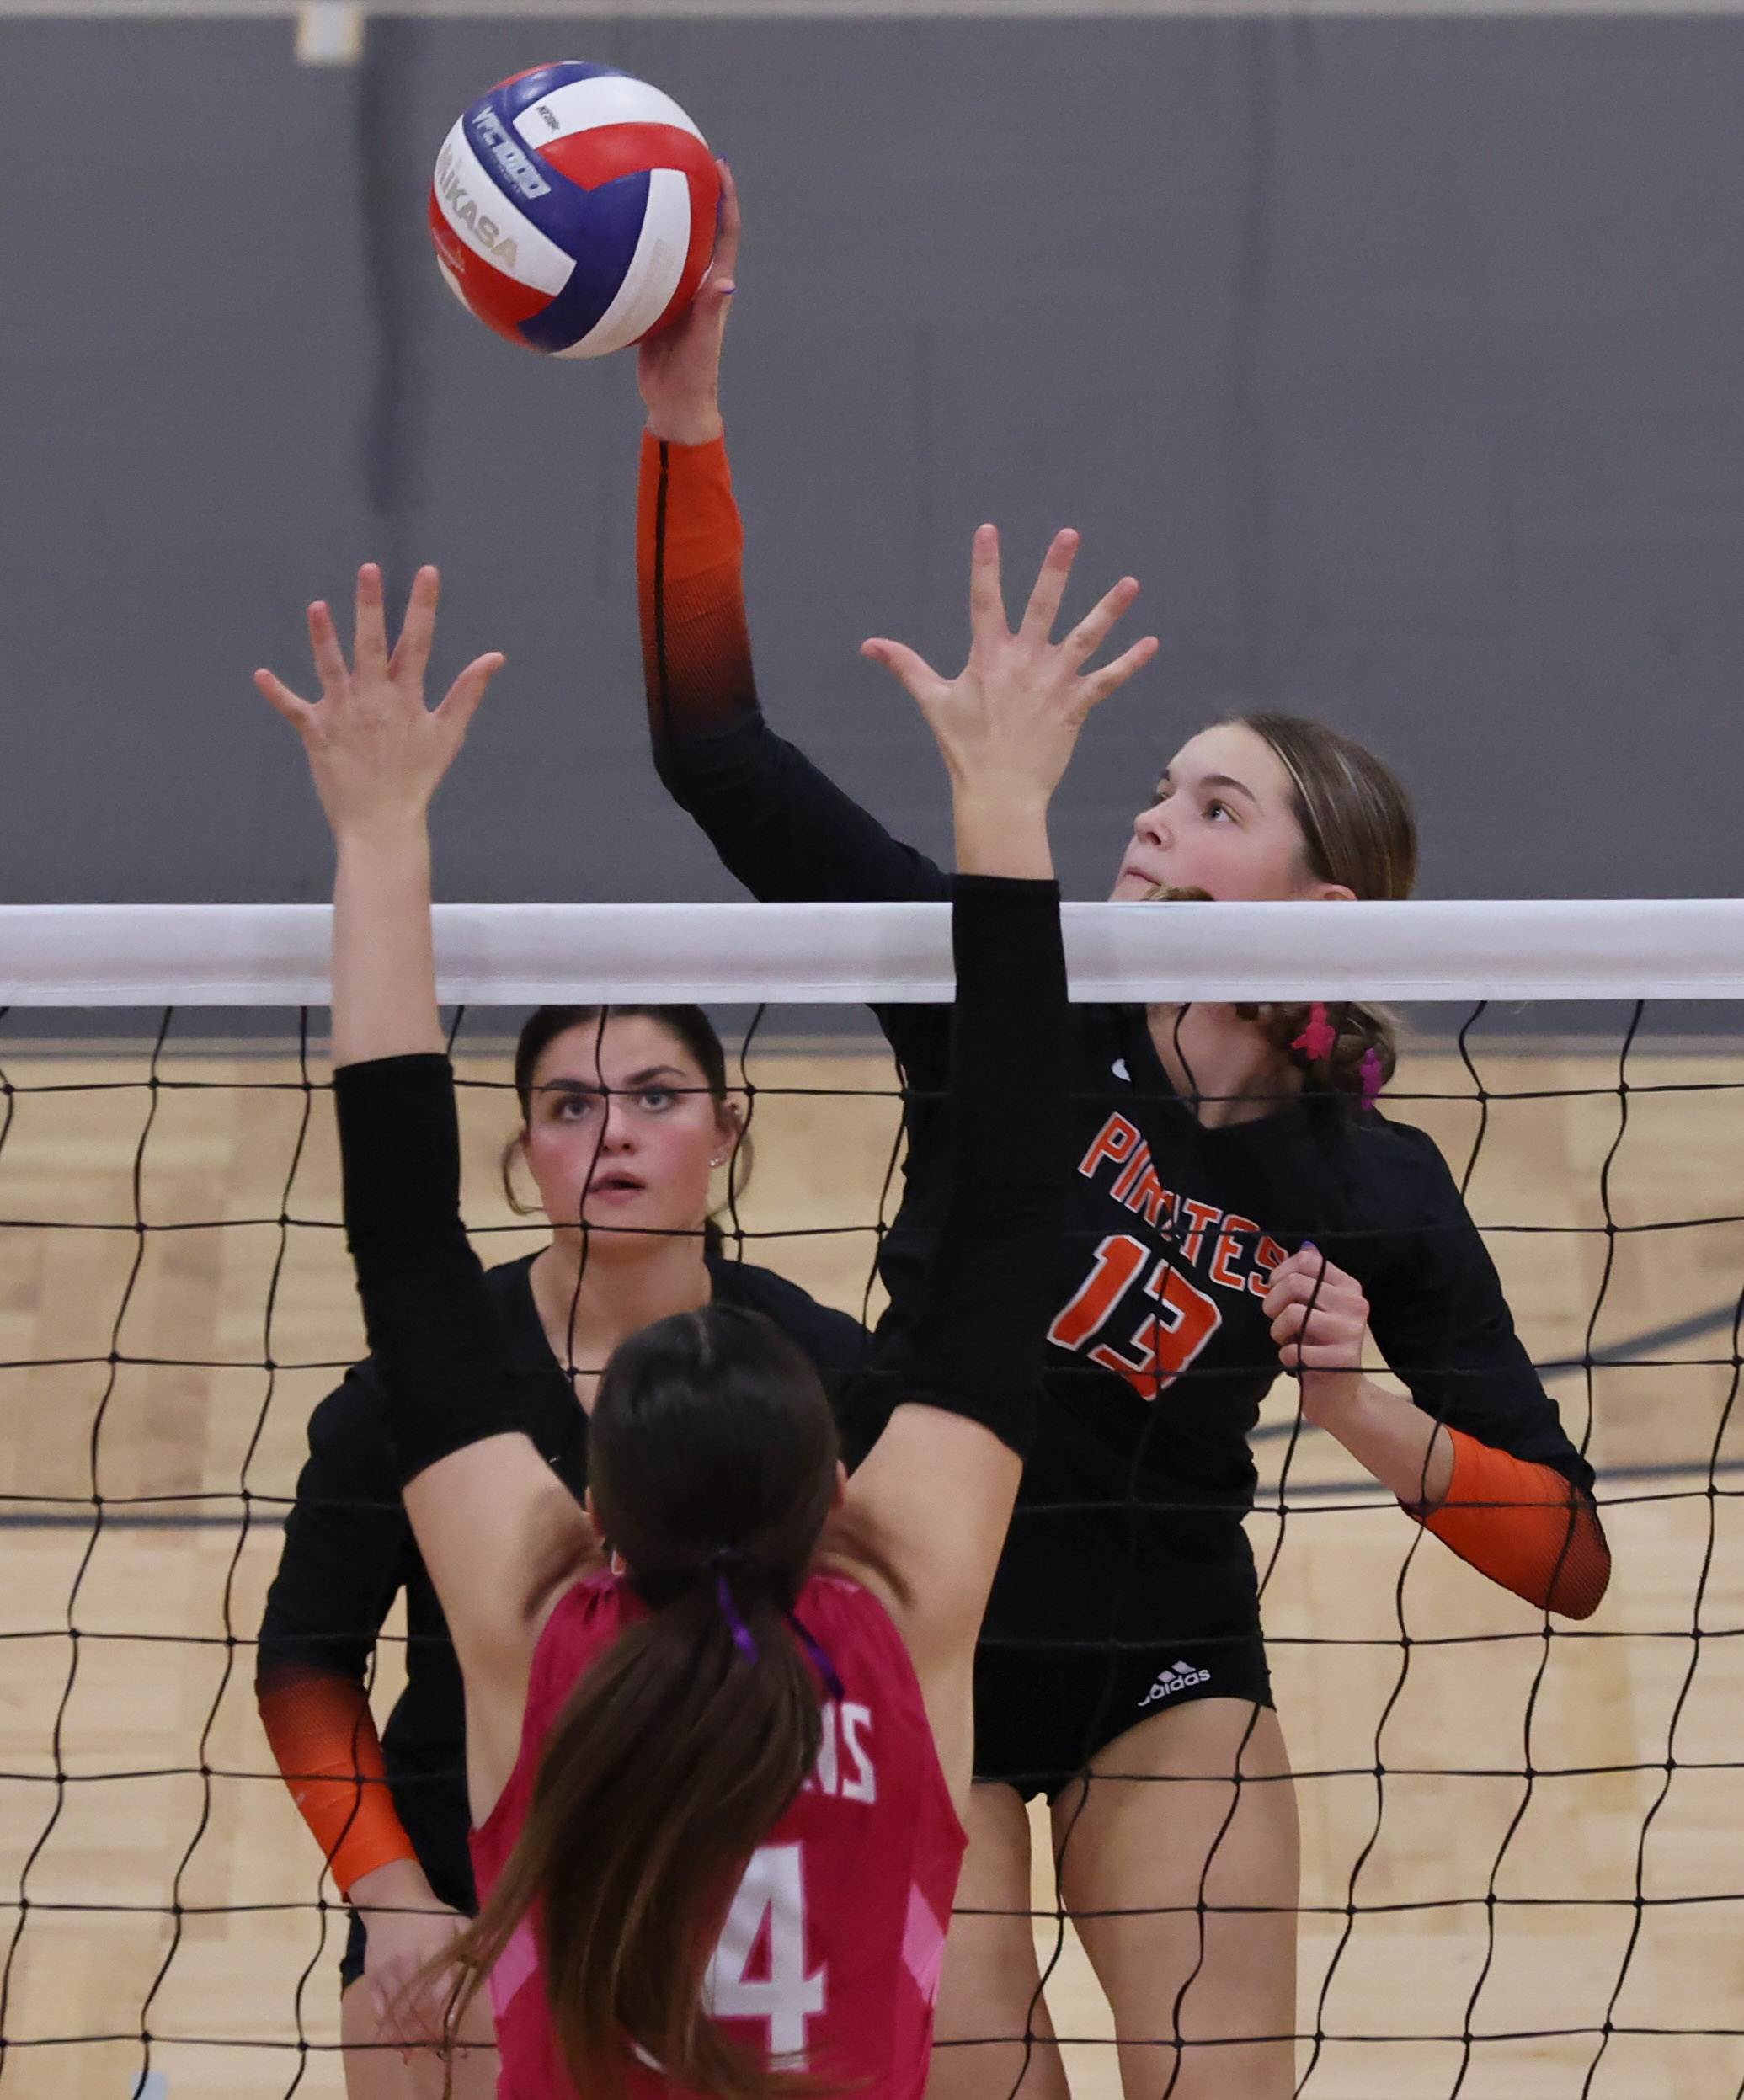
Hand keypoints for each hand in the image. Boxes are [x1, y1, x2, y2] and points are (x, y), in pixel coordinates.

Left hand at [255, 565, 502, 843]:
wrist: (382, 822)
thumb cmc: (417, 778)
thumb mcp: (448, 734)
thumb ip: (468, 692)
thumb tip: (495, 657)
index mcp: (405, 697)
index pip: (417, 642)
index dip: (423, 605)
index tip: (427, 572)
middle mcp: (374, 699)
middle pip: (372, 644)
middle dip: (371, 605)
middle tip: (368, 569)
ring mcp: (344, 715)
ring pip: (331, 667)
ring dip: (323, 637)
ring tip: (316, 607)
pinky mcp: (317, 733)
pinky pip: (294, 709)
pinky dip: (278, 694)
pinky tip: (261, 676)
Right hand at [351, 1859, 471, 2057]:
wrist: (391, 1900)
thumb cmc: (430, 1913)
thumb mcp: (456, 1920)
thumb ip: (475, 1942)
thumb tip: (495, 1959)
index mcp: (430, 1946)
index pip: (440, 1986)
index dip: (447, 2010)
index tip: (456, 2030)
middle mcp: (406, 1962)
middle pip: (419, 2005)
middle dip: (431, 2031)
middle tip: (446, 2049)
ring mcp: (386, 1972)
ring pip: (398, 2011)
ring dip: (410, 2036)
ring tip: (424, 2054)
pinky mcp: (372, 1979)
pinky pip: (380, 2010)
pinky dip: (389, 2030)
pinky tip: (399, 2046)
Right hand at [638, 159, 738, 444]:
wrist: (674, 404)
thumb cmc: (693, 377)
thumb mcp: (700, 343)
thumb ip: (707, 312)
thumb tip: (724, 281)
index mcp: (712, 288)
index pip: (725, 235)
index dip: (727, 200)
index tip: (719, 166)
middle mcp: (696, 284)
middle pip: (698, 229)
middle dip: (694, 194)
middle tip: (681, 158)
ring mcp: (674, 294)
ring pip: (670, 246)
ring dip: (663, 217)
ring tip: (643, 183)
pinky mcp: (653, 306)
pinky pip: (642, 269)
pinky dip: (631, 249)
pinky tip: (607, 235)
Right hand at [861, 527, 1157, 845]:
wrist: (999, 793)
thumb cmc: (964, 749)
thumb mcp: (933, 702)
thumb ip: (906, 667)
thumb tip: (868, 645)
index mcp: (988, 657)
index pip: (984, 600)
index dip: (985, 564)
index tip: (988, 530)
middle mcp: (1023, 662)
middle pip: (1042, 606)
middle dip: (1055, 569)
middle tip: (1070, 535)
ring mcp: (1053, 683)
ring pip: (1085, 637)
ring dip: (1108, 609)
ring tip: (1130, 582)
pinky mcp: (1075, 706)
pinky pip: (1107, 680)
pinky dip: (1130, 662)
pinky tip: (1151, 642)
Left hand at [1263, 1244, 1368, 1421]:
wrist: (1341, 1396)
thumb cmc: (1320, 1348)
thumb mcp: (1316, 1310)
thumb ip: (1309, 1281)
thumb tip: (1305, 1245)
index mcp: (1348, 1286)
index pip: (1307, 1260)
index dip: (1280, 1273)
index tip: (1275, 1290)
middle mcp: (1354, 1303)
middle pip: (1294, 1284)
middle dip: (1272, 1304)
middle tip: (1276, 1322)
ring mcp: (1351, 1330)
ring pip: (1292, 1314)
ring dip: (1278, 1332)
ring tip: (1287, 1343)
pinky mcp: (1343, 1358)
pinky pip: (1295, 1349)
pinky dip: (1287, 1357)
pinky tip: (1297, 1362)